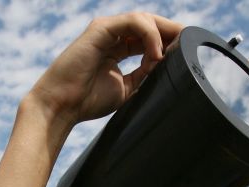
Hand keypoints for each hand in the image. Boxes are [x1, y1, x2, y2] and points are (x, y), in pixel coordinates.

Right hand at [28, 12, 182, 124]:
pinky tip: (155, 54)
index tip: (185, 56)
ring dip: (162, 35)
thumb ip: (144, 75)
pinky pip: (133, 22)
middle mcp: (113, 35)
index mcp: (117, 48)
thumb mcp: (126, 89)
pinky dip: (149, 35)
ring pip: (144, 19)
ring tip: (167, 57)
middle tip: (186, 47)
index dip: (169, 43)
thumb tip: (167, 68)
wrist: (62, 106)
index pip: (149, 37)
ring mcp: (106, 30)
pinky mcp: (101, 29)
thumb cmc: (87, 101)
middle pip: (150, 24)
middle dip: (171, 33)